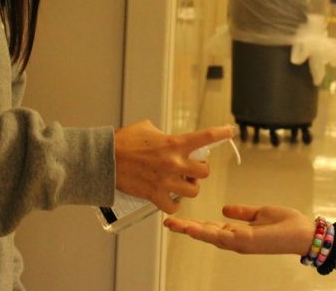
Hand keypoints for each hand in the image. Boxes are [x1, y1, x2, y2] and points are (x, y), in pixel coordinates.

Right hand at [114, 121, 232, 213]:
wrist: (106, 159)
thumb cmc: (124, 141)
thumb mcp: (148, 128)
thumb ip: (165, 135)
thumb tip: (171, 140)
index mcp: (174, 143)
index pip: (205, 137)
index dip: (221, 133)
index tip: (229, 131)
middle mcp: (174, 163)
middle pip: (205, 172)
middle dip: (199, 170)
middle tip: (191, 168)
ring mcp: (166, 181)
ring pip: (193, 191)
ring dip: (189, 187)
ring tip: (180, 183)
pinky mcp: (155, 195)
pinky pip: (175, 207)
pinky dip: (173, 204)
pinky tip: (168, 198)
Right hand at [164, 204, 314, 254]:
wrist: (304, 233)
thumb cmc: (287, 225)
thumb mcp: (261, 213)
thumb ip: (243, 213)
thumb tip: (225, 208)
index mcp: (238, 232)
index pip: (211, 228)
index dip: (194, 224)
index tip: (178, 219)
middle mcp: (236, 240)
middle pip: (205, 234)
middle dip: (186, 229)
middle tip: (167, 223)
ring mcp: (240, 242)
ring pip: (210, 236)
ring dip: (191, 230)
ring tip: (174, 224)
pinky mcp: (247, 241)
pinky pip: (222, 237)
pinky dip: (206, 233)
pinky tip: (193, 228)